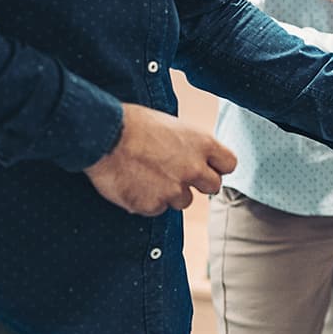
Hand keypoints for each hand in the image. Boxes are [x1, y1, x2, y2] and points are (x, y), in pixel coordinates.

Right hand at [84, 103, 236, 215]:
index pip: (229, 164)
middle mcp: (194, 168)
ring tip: (148, 177)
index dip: (217, 167)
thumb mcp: (173, 126)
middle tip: (178, 177)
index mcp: (202, 143)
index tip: (206, 167)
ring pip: (183, 201)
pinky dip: (147, 201)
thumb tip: (194, 158)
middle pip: (213, 186)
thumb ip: (189, 145)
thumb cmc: (134, 124)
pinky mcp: (153, 205)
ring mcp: (174, 189)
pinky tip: (133, 185)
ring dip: (170, 194)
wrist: (104, 136)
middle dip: (198, 184)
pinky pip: (156, 209)